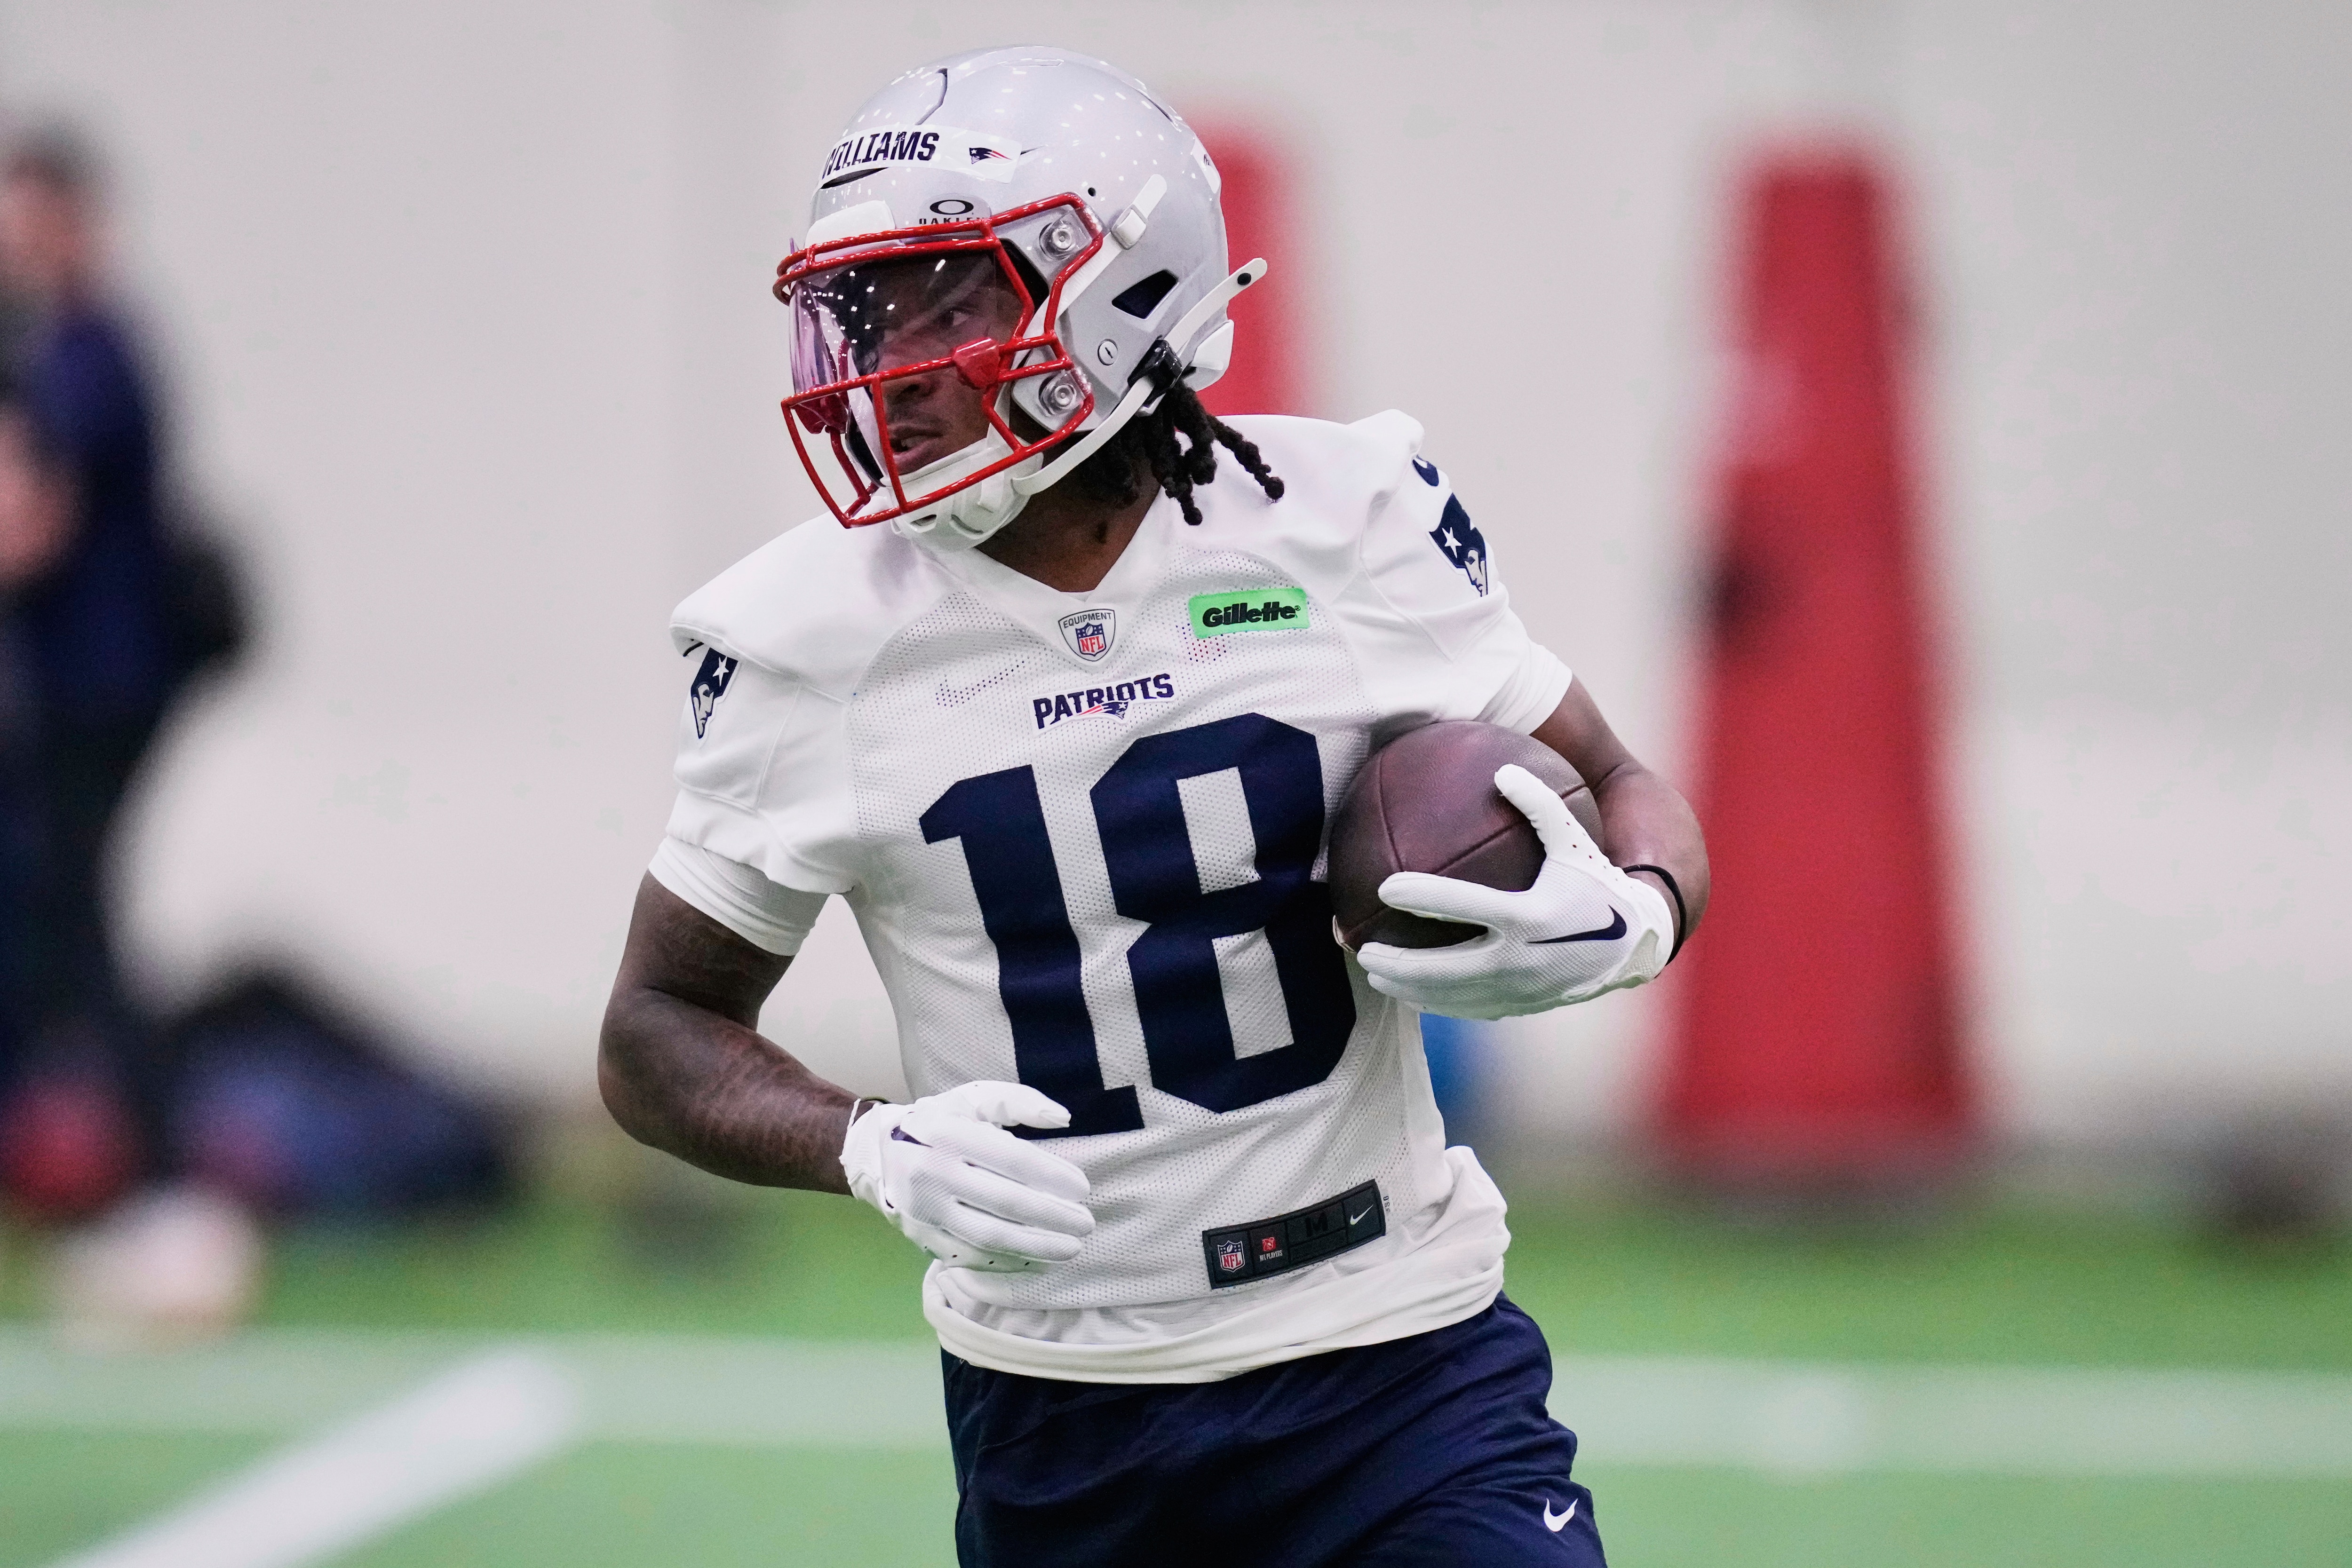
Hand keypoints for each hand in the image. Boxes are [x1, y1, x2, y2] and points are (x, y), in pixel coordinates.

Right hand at [838, 1081, 1095, 1271]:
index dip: (1052, 1176)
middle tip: (1086, 1224)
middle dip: (1052, 1217)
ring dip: (1036, 1246)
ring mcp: (926, 1212)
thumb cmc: (938, 1123)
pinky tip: (1038, 1260)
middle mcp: (934, 1174)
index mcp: (948, 1134)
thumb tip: (1063, 1118)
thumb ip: (1019, 1102)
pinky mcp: (923, 1238)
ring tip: (1071, 1248)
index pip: (1012, 1159)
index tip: (1083, 1188)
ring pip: (990, 1236)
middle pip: (1005, 1202)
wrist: (875, 1155)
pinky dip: (1008, 1262)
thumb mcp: (973, 1099)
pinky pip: (972, 1256)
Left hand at [1353, 764, 1674, 1019]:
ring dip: (1408, 988)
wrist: (1635, 943)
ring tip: (1373, 975)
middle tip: (1360, 948)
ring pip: (1452, 997)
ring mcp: (1522, 990)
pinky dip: (1436, 1004)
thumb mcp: (1575, 840)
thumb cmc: (1597, 883)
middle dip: (1398, 962)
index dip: (1422, 896)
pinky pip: (1470, 1009)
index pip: (1465, 905)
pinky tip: (1410, 993)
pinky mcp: (1523, 1007)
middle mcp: (1523, 959)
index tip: (1385, 886)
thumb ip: (1540, 804)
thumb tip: (1502, 769)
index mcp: (1532, 915)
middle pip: (1446, 968)